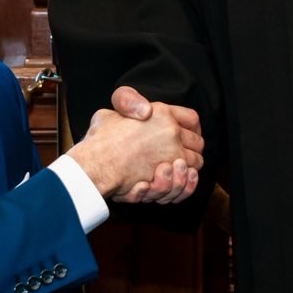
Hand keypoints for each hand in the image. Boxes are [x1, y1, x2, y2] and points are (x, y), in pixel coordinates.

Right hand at [108, 86, 202, 204]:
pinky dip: (183, 185)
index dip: (192, 126)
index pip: (191, 118)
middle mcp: (171, 132)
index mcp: (161, 112)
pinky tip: (171, 182)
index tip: (188, 133)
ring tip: (172, 170)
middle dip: (192, 149)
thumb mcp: (111, 112)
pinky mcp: (170, 177)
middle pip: (197, 142)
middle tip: (180, 155)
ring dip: (186, 169)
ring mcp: (173, 154)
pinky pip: (187, 183)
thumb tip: (144, 112)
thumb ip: (127, 107)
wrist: (95, 163)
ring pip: (195, 164)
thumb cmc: (100, 139)